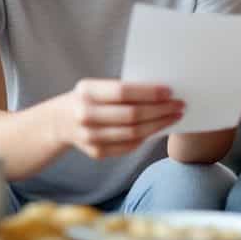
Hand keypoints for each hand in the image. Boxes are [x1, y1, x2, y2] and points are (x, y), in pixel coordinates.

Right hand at [54, 79, 183, 159]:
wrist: (60, 121)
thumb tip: (163, 93)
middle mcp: (85, 115)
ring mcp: (89, 137)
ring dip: (158, 125)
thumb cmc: (90, 98)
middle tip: (180, 105)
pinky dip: (147, 137)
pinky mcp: (96, 153)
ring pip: (133, 134)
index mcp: (87, 91)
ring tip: (174, 117)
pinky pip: (128, 146)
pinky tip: (158, 129)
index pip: (123, 91)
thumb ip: (123, 90)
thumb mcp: (98, 86)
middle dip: (160, 110)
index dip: (148, 92)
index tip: (170, 91)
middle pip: (131, 115)